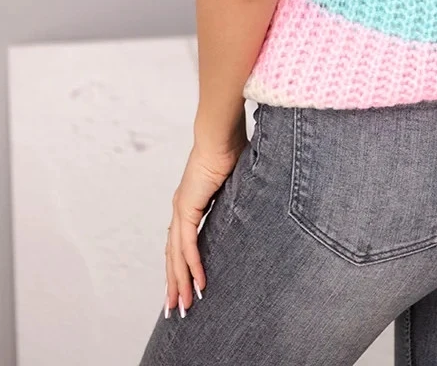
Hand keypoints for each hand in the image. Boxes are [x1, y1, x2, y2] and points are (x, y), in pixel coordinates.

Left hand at [164, 120, 247, 317]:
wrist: (221, 133)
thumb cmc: (230, 146)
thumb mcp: (237, 179)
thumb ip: (240, 192)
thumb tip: (258, 195)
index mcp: (190, 202)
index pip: (181, 241)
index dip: (181, 264)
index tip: (184, 284)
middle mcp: (181, 208)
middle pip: (173, 254)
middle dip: (174, 283)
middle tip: (175, 309)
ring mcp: (181, 209)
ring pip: (177, 255)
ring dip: (180, 282)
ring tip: (183, 306)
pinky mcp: (187, 208)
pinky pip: (189, 244)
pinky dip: (192, 265)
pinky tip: (199, 283)